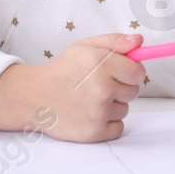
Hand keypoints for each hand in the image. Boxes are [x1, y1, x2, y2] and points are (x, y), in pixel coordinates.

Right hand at [0, 32, 147, 141]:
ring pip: (125, 109)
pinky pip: (118, 127)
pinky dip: (108, 123)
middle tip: (100, 84)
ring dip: (113, 105)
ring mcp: (98, 113)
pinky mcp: (94, 133)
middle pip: (134, 91)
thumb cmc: (63, 70)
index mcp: (102, 64)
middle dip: (121, 87)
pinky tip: (91, 114)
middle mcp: (102, 89)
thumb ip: (115, 41)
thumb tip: (139, 41)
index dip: (130, 71)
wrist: (35, 97)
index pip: (138, 72)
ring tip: (91, 99)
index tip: (120, 71)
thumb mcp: (86, 46)